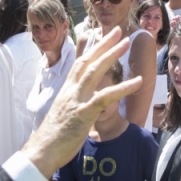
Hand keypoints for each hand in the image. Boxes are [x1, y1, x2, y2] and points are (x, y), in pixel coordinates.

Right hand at [22, 29, 142, 177]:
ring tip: (127, 43)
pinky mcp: (84, 113)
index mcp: (67, 90)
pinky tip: (138, 82)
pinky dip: (123, 88)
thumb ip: (73, 103)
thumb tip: (81, 100)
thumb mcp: (64, 114)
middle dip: (103, 44)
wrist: (42, 150)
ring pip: (95, 71)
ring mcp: (77, 100)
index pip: (79, 64)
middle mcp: (71, 90)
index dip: (90, 48)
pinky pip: (106, 97)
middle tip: (118, 30)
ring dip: (112, 55)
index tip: (98, 34)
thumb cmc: (53, 136)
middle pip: (88, 61)